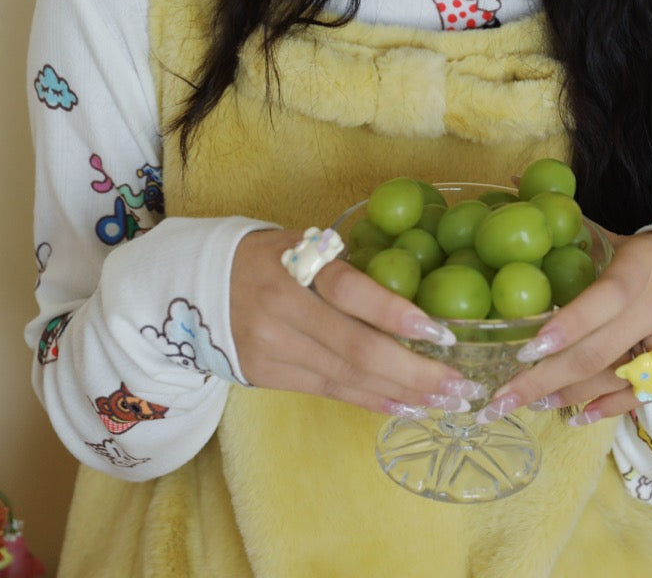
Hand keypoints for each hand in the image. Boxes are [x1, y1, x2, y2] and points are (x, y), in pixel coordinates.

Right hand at [230, 229, 475, 415]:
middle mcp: (281, 308)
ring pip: (346, 377)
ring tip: (444, 400)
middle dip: (414, 370)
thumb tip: (409, 300)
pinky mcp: (266, 376)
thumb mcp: (298, 245)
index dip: (396, 313)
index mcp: (293, 263)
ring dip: (401, 391)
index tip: (441, 332)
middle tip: (460, 384)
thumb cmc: (263, 257)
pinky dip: (370, 400)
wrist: (191, 285)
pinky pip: (328, 391)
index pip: (350, 291)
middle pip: (355, 347)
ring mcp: (272, 348)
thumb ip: (342, 270)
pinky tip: (404, 405)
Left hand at [475, 229, 651, 425]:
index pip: (605, 298)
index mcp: (644, 264)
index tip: (526, 350)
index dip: (568, 326)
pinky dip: (609, 404)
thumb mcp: (623, 242)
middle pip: (603, 351)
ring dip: (571, 394)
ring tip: (534, 401)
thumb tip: (516, 184)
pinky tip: (578, 412)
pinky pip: (648, 395)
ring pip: (620, 378)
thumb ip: (572, 228)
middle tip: (503, 399)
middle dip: (546, 379)